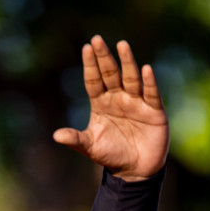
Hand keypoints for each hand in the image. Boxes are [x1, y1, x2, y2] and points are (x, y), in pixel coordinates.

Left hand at [53, 35, 168, 180]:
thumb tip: (56, 136)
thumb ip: (75, 140)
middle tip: (97, 39)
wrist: (134, 170)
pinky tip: (145, 69)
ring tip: (122, 45)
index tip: (86, 47)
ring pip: (131, 78)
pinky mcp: (153, 110)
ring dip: (127, 62)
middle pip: (111, 73)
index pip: (94, 80)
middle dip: (104, 57)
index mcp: (101, 103)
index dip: (90, 65)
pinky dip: (148, 82)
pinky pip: (150, 93)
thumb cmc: (111, 155)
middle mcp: (118, 98)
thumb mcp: (91, 147)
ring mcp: (136, 102)